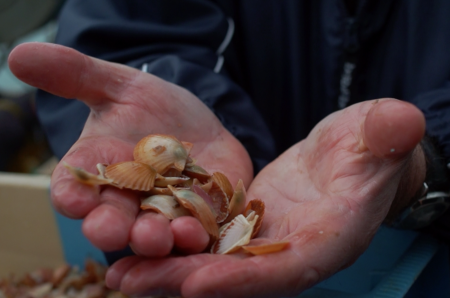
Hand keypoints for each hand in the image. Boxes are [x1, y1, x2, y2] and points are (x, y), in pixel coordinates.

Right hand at [8, 42, 253, 254]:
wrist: (200, 126)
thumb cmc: (153, 109)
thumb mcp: (120, 86)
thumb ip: (76, 75)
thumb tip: (18, 53)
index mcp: (99, 170)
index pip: (75, 187)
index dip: (72, 195)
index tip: (73, 200)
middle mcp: (127, 198)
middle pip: (112, 219)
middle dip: (108, 226)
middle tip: (107, 231)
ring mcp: (164, 212)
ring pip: (153, 233)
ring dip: (152, 239)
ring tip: (155, 236)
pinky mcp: (200, 216)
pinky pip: (196, 231)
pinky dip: (195, 236)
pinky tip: (198, 234)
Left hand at [104, 99, 425, 297]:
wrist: (351, 154)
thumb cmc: (370, 146)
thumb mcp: (378, 136)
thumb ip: (385, 136)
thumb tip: (401, 122)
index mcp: (330, 240)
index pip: (287, 270)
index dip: (244, 280)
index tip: (195, 284)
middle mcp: (293, 252)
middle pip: (237, 276)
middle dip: (184, 281)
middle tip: (129, 281)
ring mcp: (267, 241)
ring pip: (214, 262)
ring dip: (167, 269)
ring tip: (117, 270)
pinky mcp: (247, 225)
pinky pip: (208, 240)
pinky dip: (175, 246)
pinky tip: (136, 242)